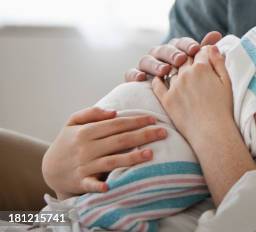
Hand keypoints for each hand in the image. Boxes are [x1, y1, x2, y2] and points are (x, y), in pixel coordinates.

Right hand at [42, 107, 166, 199]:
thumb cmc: (67, 142)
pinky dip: (99, 185)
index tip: (154, 119)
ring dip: (131, 158)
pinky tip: (110, 186)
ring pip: (112, 161)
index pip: (117, 124)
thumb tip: (113, 111)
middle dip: (143, 135)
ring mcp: (84, 165)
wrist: (49, 168)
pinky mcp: (81, 181)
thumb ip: (91, 113)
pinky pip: (91, 184)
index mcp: (86, 132)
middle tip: (163, 132)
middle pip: (120, 140)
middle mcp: (87, 148)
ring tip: (150, 154)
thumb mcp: (72, 122)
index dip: (136, 121)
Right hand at [124, 31, 222, 81]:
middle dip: (172, 53)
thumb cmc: (195, 87)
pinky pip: (131, 74)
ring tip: (164, 70)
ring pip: (146, 60)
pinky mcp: (136, 79)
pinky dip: (134, 74)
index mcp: (177, 50)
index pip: (180, 43)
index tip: (196, 49)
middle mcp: (160, 56)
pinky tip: (141, 79)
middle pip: (163, 49)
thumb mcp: (201, 69)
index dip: (187, 45)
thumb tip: (217, 33)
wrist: (184, 108)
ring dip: (155, 63)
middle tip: (180, 59)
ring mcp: (147, 67)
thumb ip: (207, 51)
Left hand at [151, 45, 231, 142]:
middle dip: (188, 58)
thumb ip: (219, 62)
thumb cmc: (224, 108)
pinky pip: (157, 84)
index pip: (200, 51)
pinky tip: (160, 78)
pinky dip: (158, 78)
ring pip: (171, 70)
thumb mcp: (227, 82)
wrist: (212, 132)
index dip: (203, 52)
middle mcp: (186, 73)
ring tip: (178, 71)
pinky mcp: (166, 99)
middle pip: (185, 58)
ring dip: (174, 68)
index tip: (204, 56)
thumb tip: (212, 47)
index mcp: (202, 67)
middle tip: (191, 62)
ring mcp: (174, 86)